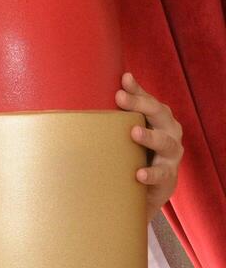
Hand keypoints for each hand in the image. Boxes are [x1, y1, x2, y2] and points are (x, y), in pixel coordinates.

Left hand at [115, 72, 183, 222]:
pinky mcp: (168, 175)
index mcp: (159, 117)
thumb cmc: (136, 149)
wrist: (150, 188)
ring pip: (165, 142)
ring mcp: (171, 153)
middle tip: (119, 97)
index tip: (123, 79)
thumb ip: (118, 111)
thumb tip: (97, 89)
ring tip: (134, 132)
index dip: (136, 89)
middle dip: (140, 104)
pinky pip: (162, 174)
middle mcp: (169, 131)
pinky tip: (139, 174)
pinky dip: (151, 173)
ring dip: (150, 136)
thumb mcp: (127, 129)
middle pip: (159, 113)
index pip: (148, 99)